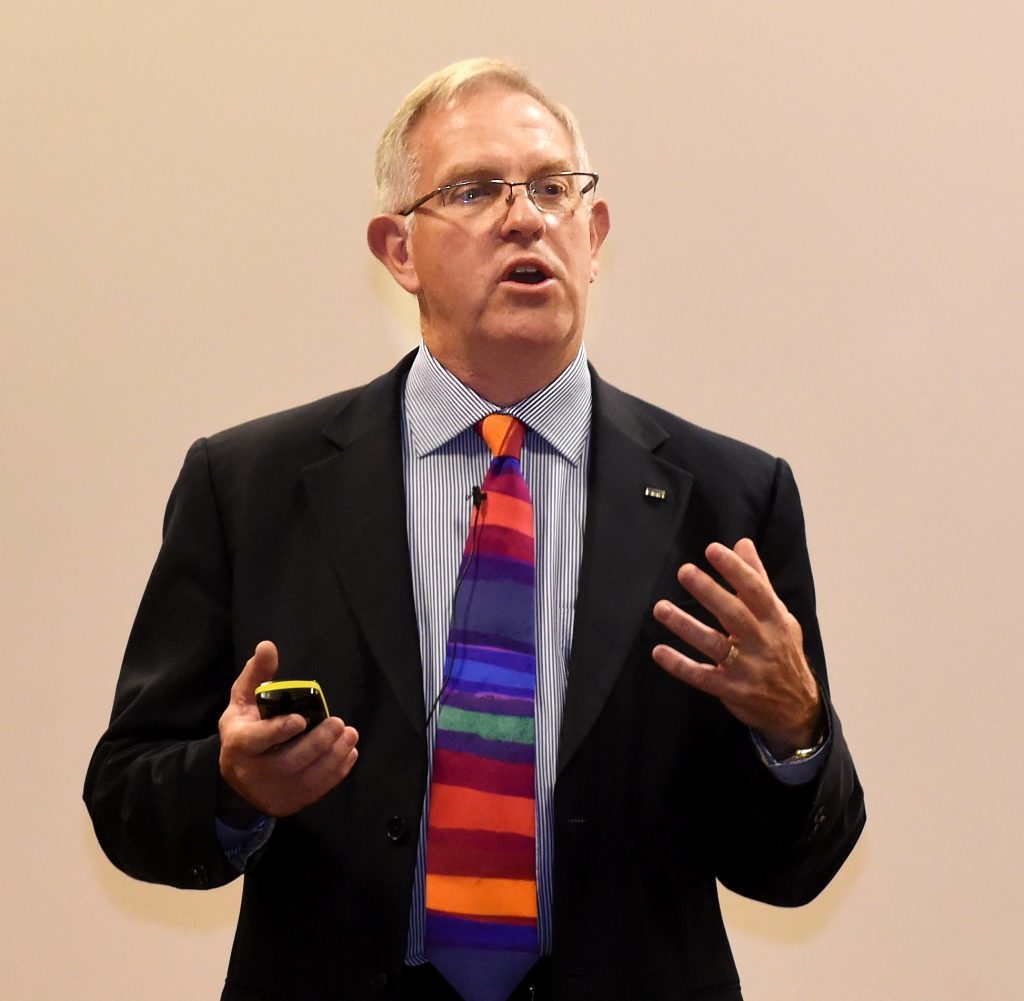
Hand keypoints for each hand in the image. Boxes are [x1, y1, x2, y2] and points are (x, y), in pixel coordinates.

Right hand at [218, 641, 359, 816]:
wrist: (236, 777)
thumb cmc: (244, 729)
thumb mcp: (242, 701)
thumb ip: (256, 675)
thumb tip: (268, 646)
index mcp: (240, 744)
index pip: (256, 741)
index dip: (279, 731)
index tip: (302, 719)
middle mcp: (253, 773)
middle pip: (288, 763)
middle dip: (318, 743)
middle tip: (339, 723)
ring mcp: (272, 793)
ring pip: (307, 779)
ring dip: (333, 756)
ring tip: (350, 734)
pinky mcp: (289, 804)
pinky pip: (317, 790)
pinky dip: (337, 772)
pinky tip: (349, 752)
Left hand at [652, 539, 821, 757]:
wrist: (797, 708)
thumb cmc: (782, 652)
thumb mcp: (779, 615)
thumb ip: (758, 579)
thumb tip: (742, 543)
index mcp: (774, 620)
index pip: (755, 589)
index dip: (735, 569)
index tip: (713, 549)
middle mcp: (762, 642)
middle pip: (734, 614)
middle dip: (709, 592)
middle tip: (685, 571)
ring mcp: (747, 669)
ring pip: (713, 644)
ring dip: (686, 625)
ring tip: (661, 608)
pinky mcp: (731, 690)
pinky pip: (702, 677)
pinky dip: (680, 665)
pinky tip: (659, 652)